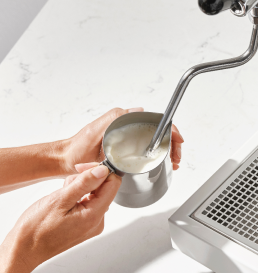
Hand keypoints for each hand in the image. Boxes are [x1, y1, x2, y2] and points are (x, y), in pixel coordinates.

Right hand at [0, 164, 120, 272]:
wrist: (24, 251)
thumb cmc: (36, 229)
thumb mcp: (60, 200)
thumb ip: (84, 183)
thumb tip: (103, 170)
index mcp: (94, 215)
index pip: (113, 184)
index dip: (100, 171)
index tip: (83, 168)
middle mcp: (97, 221)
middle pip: (104, 189)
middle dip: (87, 180)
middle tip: (66, 184)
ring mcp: (91, 224)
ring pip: (95, 195)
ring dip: (80, 188)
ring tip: (61, 195)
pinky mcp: (85, 225)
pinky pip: (87, 204)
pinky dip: (77, 197)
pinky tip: (63, 201)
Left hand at [62, 108, 184, 173]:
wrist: (65, 161)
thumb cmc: (76, 150)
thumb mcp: (94, 131)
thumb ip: (113, 117)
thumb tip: (138, 109)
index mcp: (124, 122)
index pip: (155, 121)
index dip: (171, 130)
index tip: (177, 140)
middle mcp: (128, 129)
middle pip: (160, 132)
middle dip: (173, 144)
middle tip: (176, 158)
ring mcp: (128, 139)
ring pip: (156, 141)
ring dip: (169, 150)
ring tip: (173, 163)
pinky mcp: (126, 149)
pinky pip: (148, 148)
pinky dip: (160, 154)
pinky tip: (163, 163)